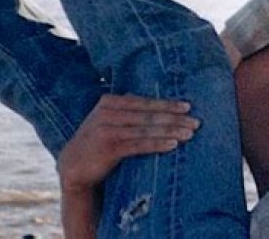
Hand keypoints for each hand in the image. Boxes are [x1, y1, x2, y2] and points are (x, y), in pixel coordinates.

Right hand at [58, 94, 199, 192]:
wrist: (73, 167)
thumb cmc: (97, 142)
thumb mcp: (108, 120)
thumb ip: (128, 110)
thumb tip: (159, 103)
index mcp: (109, 102)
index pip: (145, 102)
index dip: (168, 104)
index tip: (188, 107)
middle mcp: (107, 113)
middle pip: (149, 115)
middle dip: (175, 118)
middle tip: (196, 122)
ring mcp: (106, 130)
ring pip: (147, 129)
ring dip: (171, 131)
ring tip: (189, 134)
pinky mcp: (108, 148)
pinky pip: (139, 145)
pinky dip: (158, 144)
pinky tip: (173, 145)